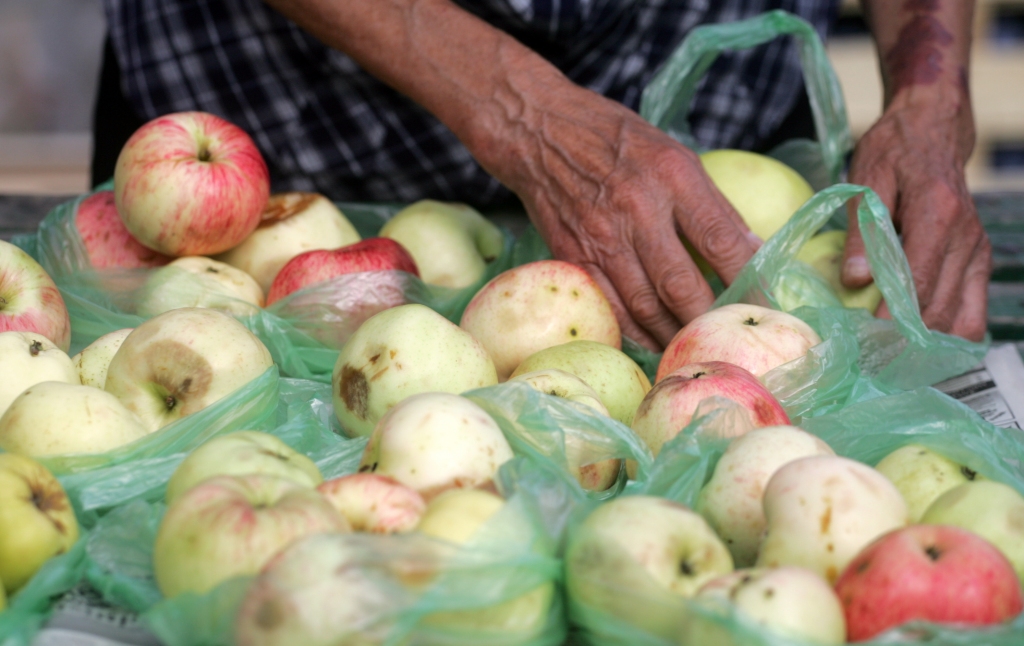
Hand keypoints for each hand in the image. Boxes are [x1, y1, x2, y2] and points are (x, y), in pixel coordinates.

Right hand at [499, 87, 760, 349]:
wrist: (538, 131)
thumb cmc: (614, 139)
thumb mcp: (674, 154)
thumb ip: (711, 204)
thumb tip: (750, 249)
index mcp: (671, 175)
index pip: (720, 239)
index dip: (748, 278)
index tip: (765, 301)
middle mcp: (637, 207)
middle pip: (682, 284)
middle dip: (710, 318)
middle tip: (729, 335)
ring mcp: (601, 236)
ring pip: (645, 305)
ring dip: (674, 334)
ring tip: (694, 347)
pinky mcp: (573, 255)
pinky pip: (610, 306)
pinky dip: (635, 331)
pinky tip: (653, 341)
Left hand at [841, 90, 989, 340]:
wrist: (933, 130)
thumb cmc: (893, 151)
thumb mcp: (866, 179)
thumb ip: (861, 230)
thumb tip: (854, 281)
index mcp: (937, 214)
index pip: (918, 280)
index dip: (892, 316)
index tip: (866, 339)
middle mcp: (966, 237)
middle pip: (941, 307)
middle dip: (907, 339)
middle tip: (871, 360)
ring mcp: (977, 251)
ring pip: (962, 316)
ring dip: (929, 343)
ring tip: (892, 361)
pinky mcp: (979, 260)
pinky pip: (974, 310)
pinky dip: (950, 333)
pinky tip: (919, 346)